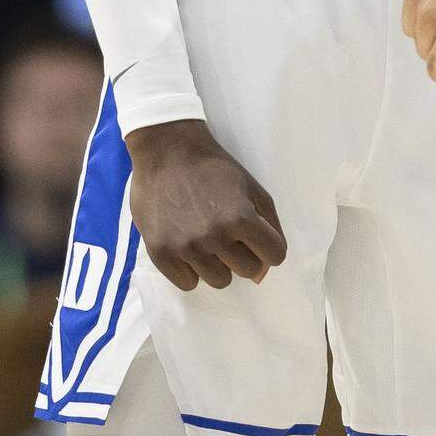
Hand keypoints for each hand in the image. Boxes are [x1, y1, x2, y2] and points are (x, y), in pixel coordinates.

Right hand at [126, 119, 287, 292]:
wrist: (167, 151)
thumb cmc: (214, 167)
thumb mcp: (252, 187)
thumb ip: (269, 224)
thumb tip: (265, 270)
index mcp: (241, 217)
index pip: (275, 256)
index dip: (269, 246)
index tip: (257, 237)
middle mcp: (214, 236)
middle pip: (248, 271)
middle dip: (245, 253)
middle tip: (229, 233)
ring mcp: (186, 248)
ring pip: (219, 281)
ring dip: (219, 264)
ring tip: (207, 239)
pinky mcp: (161, 254)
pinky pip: (188, 283)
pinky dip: (191, 270)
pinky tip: (188, 247)